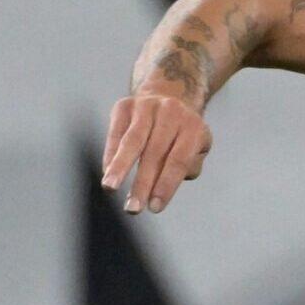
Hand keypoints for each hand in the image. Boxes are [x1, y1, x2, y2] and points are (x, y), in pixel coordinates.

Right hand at [101, 92, 214, 214]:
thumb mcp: (196, 148)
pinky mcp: (125, 105)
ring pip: (132, 141)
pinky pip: (116, 133)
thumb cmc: (183, 135)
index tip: (154, 208)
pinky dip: (111, 155)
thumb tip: (164, 184)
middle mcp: (171, 112)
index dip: (166, 186)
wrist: (168, 95)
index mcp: (194, 127)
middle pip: (154, 153)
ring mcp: (147, 106)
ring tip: (110, 188)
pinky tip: (107, 174)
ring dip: (120, 167)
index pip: (179, 161)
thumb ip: (188, 167)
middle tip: (133, 209)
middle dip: (142, 184)